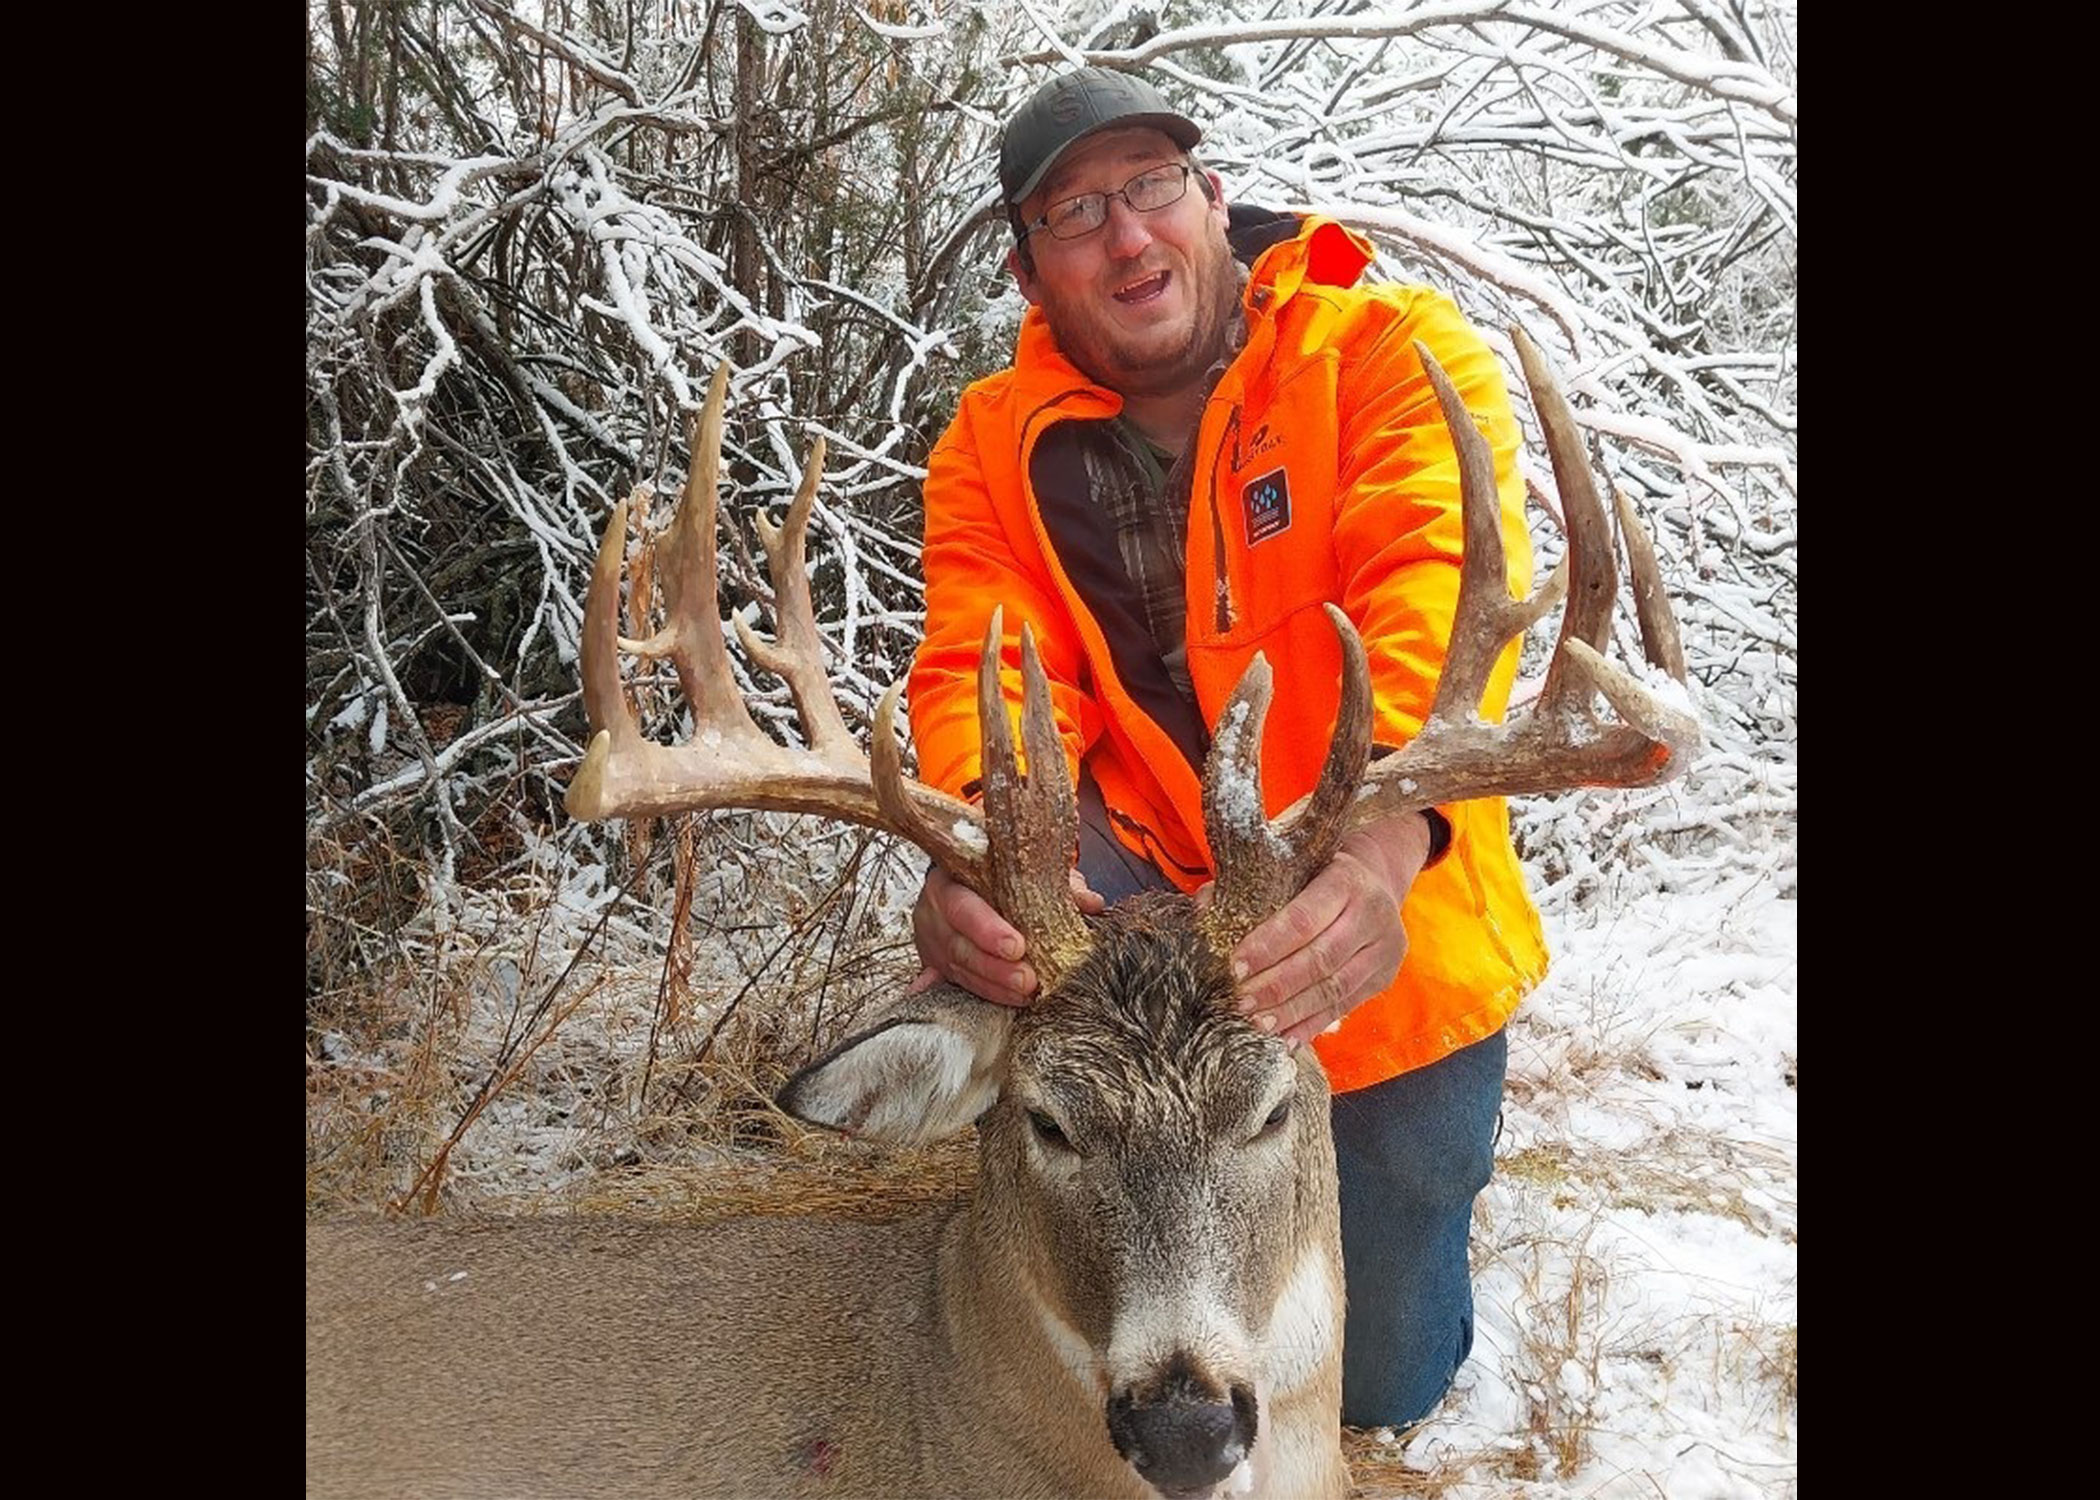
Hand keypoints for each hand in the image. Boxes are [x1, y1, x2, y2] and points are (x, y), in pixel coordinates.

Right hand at [908, 865, 1105, 1005]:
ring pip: (961, 971)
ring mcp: (933, 943)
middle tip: (1028, 981)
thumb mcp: (1020, 870)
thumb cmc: (991, 874)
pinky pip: (959, 985)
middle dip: (996, 969)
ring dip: (995, 986)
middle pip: (961, 947)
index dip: (988, 930)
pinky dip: (985, 994)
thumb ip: (1054, 883)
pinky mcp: (937, 966)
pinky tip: (1010, 1001)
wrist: (959, 881)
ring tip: (1026, 994)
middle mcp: (934, 914)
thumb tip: (1091, 902)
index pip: (963, 907)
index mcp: (949, 881)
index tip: (1017, 947)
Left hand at [1225, 813, 1433, 1045]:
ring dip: (1292, 1011)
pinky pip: (1345, 1006)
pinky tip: (1286, 1038)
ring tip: (1258, 1023)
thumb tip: (1205, 908)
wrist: (1375, 877)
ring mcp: (1384, 948)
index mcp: (1347, 880)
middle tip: (1241, 1001)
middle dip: (1276, 985)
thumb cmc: (1319, 872)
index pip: (1303, 919)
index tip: (1236, 966)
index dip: (1268, 946)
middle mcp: (1373, 913)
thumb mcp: (1293, 865)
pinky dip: (1312, 1024)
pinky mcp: (1385, 975)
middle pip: (1320, 959)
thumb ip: (1251, 885)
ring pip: (1334, 988)